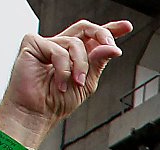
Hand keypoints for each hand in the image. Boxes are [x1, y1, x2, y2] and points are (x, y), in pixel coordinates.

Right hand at [0, 19, 131, 149]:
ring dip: (81, 66)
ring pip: (76, 43)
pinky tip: (59, 82)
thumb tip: (112, 48)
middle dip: (101, 34)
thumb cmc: (57, 101)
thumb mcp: (87, 83)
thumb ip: (98, 63)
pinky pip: (58, 50)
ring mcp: (47, 44)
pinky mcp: (32, 43)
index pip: (93, 38)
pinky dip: (63, 69)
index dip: (109, 30)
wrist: (36, 112)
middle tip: (110, 44)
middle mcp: (61, 47)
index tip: (126, 26)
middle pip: (85, 28)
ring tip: (76, 82)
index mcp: (75, 56)